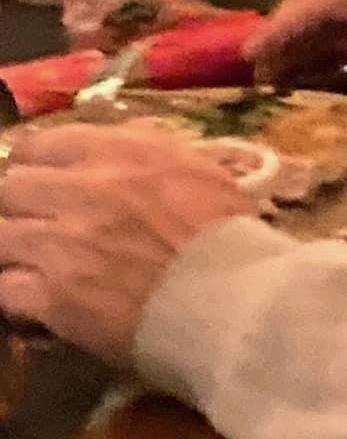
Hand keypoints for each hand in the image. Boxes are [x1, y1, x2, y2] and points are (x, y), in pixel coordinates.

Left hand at [0, 125, 252, 362]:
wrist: (231, 296)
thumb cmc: (225, 230)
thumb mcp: (198, 168)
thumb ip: (150, 149)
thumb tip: (121, 140)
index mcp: (118, 153)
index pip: (42, 143)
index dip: (35, 162)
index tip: (40, 177)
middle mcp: (82, 189)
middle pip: (13, 187)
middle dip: (21, 204)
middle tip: (37, 222)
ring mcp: (61, 243)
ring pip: (1, 235)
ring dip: (14, 248)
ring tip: (32, 262)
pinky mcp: (52, 297)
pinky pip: (7, 288)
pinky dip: (17, 292)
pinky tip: (36, 299)